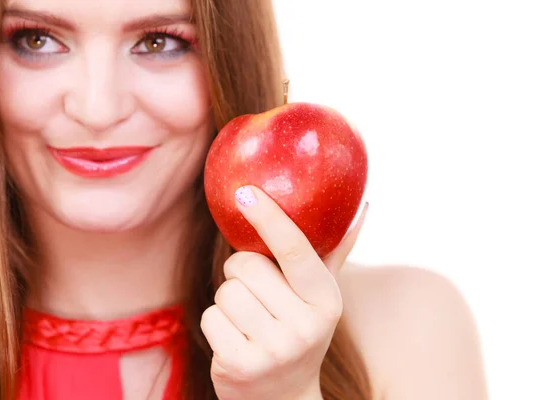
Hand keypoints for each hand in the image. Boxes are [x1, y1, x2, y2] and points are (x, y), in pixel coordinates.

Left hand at [201, 186, 367, 399]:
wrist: (283, 398)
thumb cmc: (299, 331)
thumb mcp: (321, 297)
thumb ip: (334, 253)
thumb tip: (362, 208)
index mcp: (327, 300)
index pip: (296, 250)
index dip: (270, 218)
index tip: (246, 192)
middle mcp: (305, 326)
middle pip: (245, 266)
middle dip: (242, 273)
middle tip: (258, 295)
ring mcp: (273, 350)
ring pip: (224, 291)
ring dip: (228, 301)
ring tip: (249, 321)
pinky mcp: (239, 366)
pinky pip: (209, 317)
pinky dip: (216, 324)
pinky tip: (235, 340)